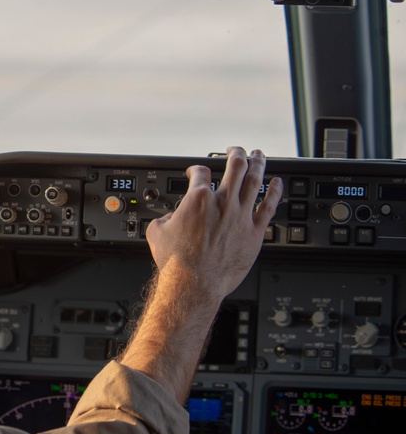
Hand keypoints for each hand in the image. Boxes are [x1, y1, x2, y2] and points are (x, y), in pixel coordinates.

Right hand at [145, 146, 282, 302]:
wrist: (194, 283)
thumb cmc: (177, 262)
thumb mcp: (157, 233)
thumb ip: (164, 218)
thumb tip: (168, 218)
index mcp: (197, 199)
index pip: (199, 172)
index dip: (195, 169)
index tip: (195, 172)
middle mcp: (222, 203)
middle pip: (235, 166)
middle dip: (235, 153)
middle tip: (235, 149)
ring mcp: (241, 217)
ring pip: (254, 181)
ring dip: (257, 164)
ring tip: (258, 155)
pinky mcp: (254, 233)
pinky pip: (269, 207)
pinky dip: (274, 192)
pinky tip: (277, 183)